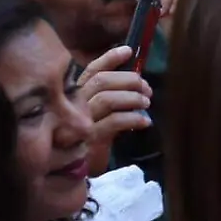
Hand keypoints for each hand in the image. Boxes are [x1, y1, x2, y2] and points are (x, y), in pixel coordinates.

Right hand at [80, 44, 152, 158]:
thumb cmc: (89, 139)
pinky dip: (132, 118)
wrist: (74, 170)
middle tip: (147, 89)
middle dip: (129, 80)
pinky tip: (144, 121)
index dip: (109, 58)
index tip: (128, 50)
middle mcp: (73, 104)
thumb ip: (110, 99)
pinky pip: (113, 121)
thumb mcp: (99, 115)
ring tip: (146, 103)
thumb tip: (136, 82)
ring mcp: (79, 120)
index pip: (91, 71)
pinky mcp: (89, 138)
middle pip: (102, 81)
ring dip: (132, 98)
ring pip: (107, 98)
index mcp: (76, 95)